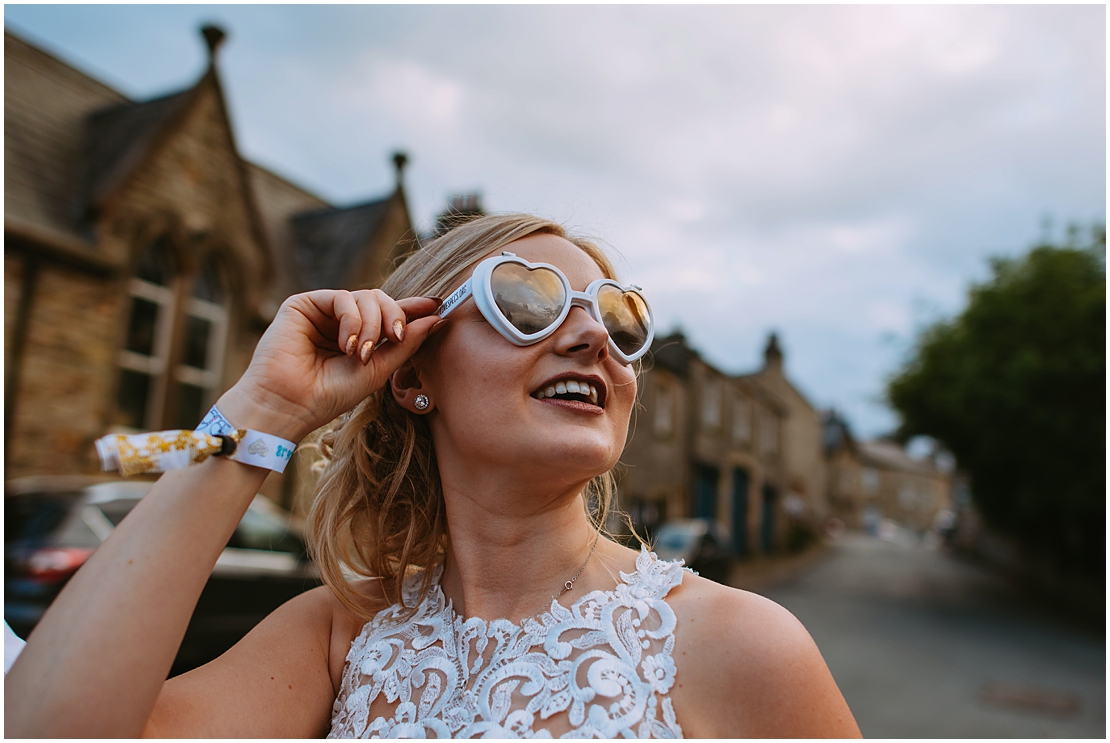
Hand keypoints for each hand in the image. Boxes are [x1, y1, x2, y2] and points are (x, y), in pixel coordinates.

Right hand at [217, 290, 442, 440]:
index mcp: (360, 337)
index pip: (390, 315)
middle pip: (382, 300)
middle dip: (394, 317)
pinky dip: (352, 319)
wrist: (290, 405)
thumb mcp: (377, 370)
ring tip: (359, 354)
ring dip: (371, 325)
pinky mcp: (304, 304)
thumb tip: (437, 318)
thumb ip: (405, 344)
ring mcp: (323, 312)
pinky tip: (347, 344)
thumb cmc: (329, 395)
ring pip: (365, 297)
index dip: (414, 308)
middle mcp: (342, 322)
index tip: (438, 305)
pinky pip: (343, 297)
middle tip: (394, 340)